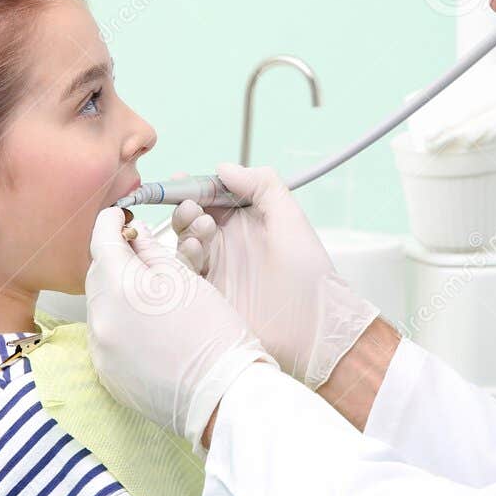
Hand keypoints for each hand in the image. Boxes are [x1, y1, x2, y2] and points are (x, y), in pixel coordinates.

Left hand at [85, 207, 275, 448]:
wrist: (224, 394)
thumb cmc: (215, 332)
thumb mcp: (188, 279)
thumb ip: (153, 252)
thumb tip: (134, 237)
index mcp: (121, 289)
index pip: (101, 241)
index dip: (109, 222)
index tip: (117, 215)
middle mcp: (101, 320)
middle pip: (97, 275)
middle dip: (114, 259)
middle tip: (138, 252)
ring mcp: (100, 351)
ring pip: (99, 306)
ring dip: (116, 293)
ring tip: (147, 294)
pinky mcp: (106, 374)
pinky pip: (104, 336)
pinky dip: (117, 323)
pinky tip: (145, 326)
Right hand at [171, 163, 378, 388]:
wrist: (312, 328)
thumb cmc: (309, 274)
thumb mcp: (290, 219)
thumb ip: (262, 185)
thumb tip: (223, 167)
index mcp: (248, 221)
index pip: (213, 196)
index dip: (196, 187)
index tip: (183, 180)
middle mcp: (230, 243)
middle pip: (192, 217)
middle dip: (187, 207)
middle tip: (193, 209)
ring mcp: (218, 268)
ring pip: (185, 241)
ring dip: (187, 229)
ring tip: (202, 229)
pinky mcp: (208, 293)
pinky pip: (184, 271)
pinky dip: (184, 256)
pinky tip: (196, 250)